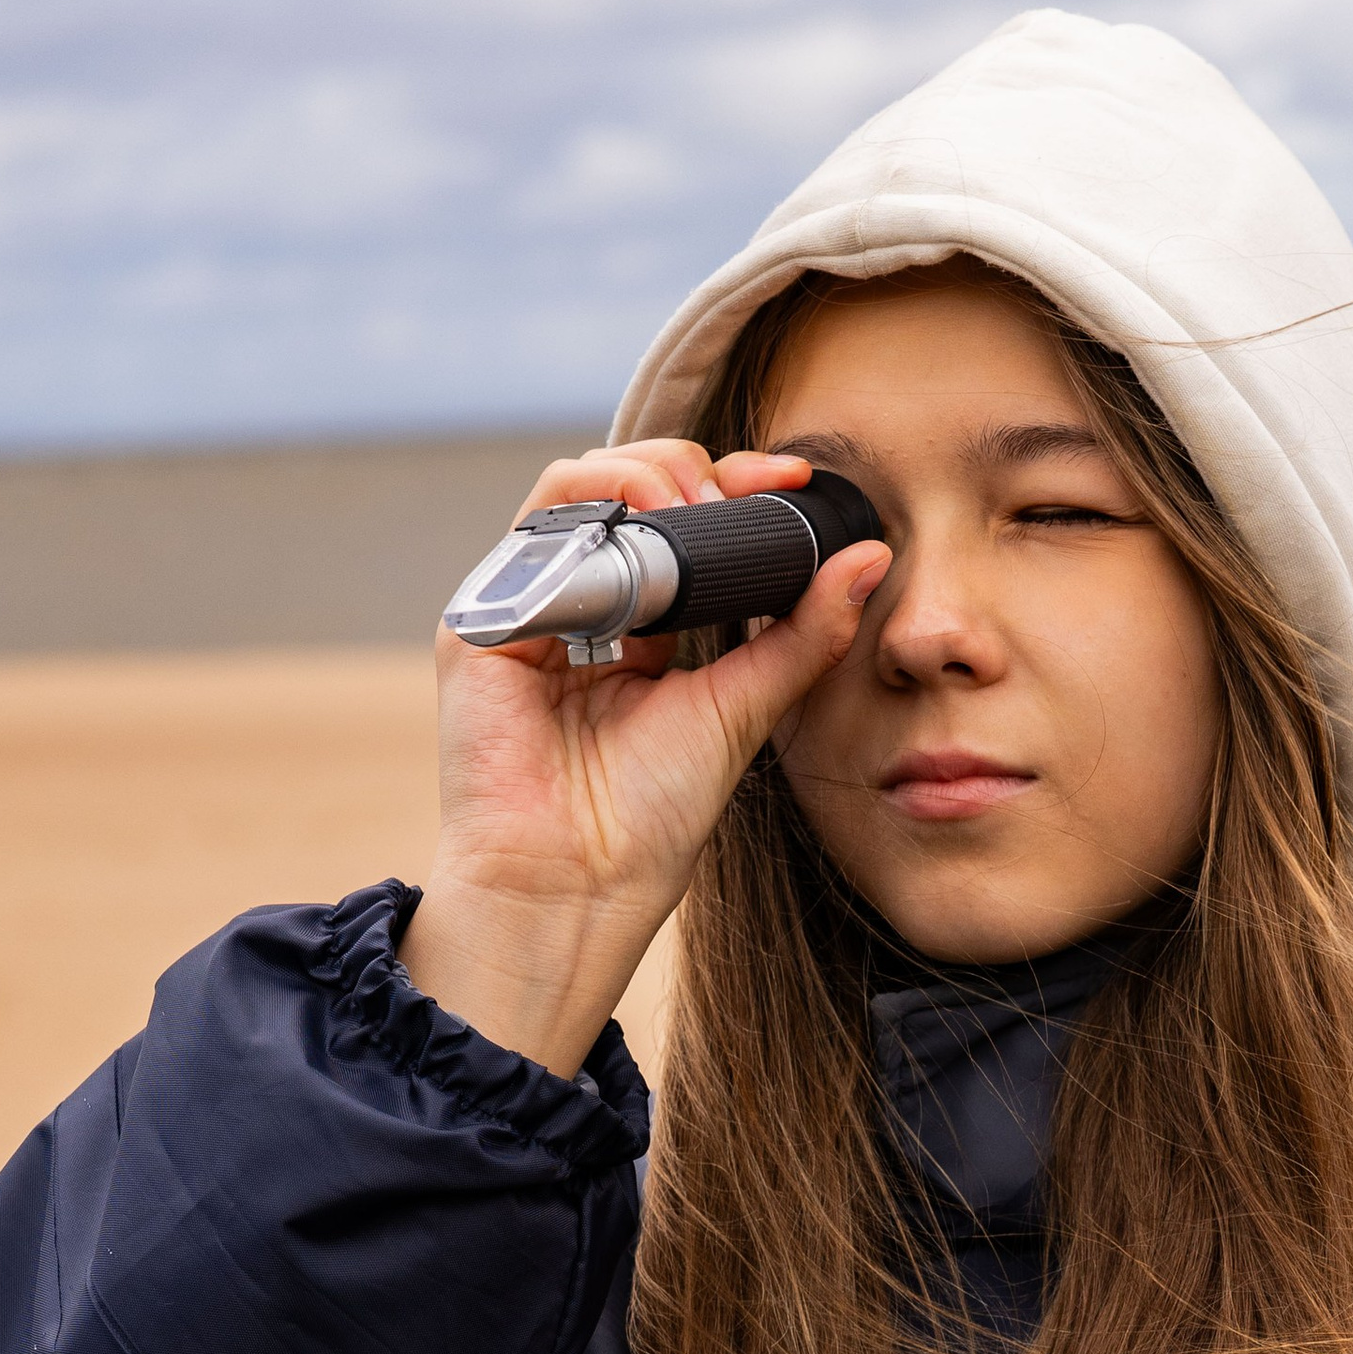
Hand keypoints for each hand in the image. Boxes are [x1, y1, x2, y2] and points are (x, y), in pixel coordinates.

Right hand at [400, 439, 887, 1077]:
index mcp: (637, 631)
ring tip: (698, 511)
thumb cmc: (652, 816)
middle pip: (628, 491)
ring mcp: (526, 609)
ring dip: (646, 476)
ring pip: (579, 488)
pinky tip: (648, 530)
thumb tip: (870, 556)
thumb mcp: (745, 706)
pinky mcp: (482, 618)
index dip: (736, 489)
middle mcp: (578, 610)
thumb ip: (802, 633)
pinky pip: (538, 524)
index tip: (794, 478)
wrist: (581, 881)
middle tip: (743, 496)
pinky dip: (597, 506)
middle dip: (692, 471)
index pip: (683, 528)